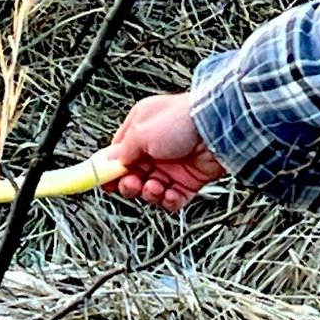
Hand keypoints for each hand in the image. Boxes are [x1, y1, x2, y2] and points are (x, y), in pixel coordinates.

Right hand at [103, 92, 224, 211]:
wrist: (217, 129)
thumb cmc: (181, 119)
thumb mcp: (141, 131)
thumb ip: (122, 150)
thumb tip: (110, 162)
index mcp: (141, 130)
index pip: (118, 154)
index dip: (109, 169)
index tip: (102, 180)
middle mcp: (155, 147)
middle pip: (132, 175)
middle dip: (128, 184)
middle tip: (131, 184)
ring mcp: (173, 165)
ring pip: (150, 189)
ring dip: (149, 193)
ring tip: (154, 187)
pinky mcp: (189, 180)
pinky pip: (172, 198)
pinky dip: (168, 200)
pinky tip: (168, 194)